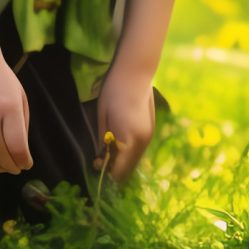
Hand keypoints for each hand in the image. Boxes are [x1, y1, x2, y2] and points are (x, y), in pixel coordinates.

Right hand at [0, 53, 31, 176]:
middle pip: (0, 153)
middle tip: (13, 169)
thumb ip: (21, 126)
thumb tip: (19, 156)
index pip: (18, 147)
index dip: (23, 162)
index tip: (25, 165)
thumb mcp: (20, 98)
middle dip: (9, 166)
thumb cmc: (1, 80)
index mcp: (10, 106)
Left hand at [94, 67, 155, 182]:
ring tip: (108, 155)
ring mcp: (149, 137)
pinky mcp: (151, 131)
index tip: (96, 170)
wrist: (135, 73)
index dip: (108, 175)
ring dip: (123, 162)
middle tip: (100, 163)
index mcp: (129, 140)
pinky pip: (139, 150)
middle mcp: (143, 143)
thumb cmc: (113, 92)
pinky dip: (129, 153)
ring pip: (135, 160)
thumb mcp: (102, 117)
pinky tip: (119, 146)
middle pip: (129, 168)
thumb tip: (101, 157)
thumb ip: (103, 140)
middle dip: (115, 171)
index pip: (119, 169)